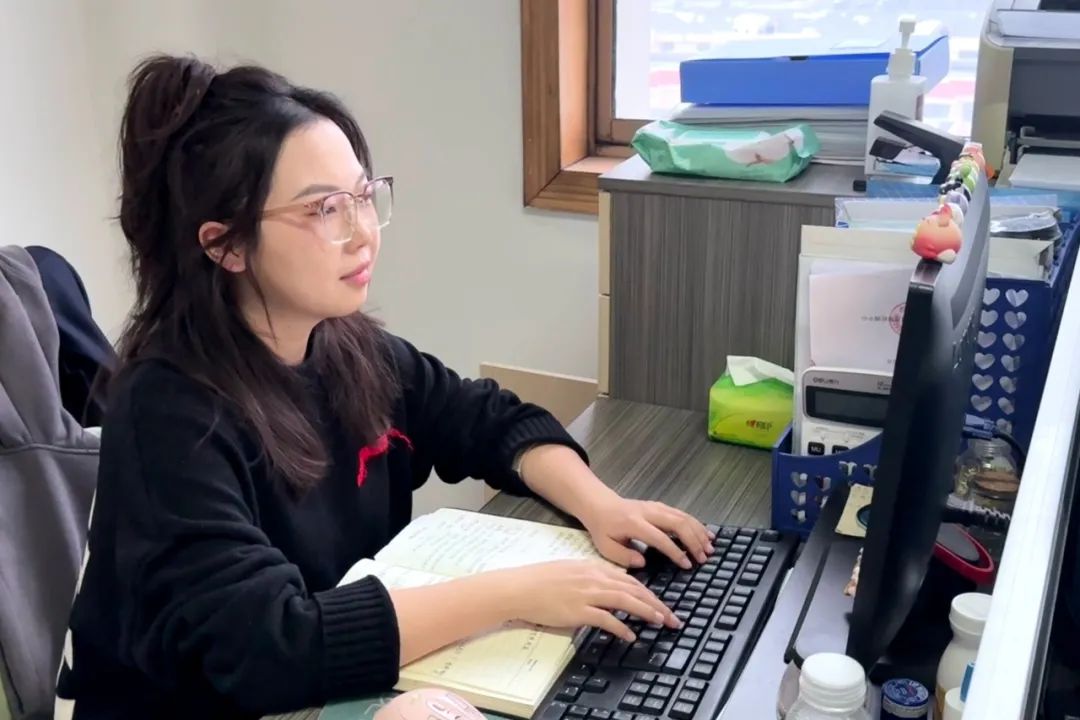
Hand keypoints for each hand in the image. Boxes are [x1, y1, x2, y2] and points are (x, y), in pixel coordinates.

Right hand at [495, 559, 679, 641]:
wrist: (520, 588)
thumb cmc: (540, 581)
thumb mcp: (571, 571)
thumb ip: (592, 578)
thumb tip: (609, 588)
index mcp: (593, 568)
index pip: (629, 579)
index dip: (648, 592)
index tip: (661, 603)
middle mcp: (594, 578)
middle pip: (633, 589)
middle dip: (656, 603)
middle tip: (672, 617)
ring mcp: (587, 594)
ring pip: (625, 600)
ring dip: (646, 611)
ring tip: (660, 622)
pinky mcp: (578, 610)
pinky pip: (606, 619)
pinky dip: (621, 627)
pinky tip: (631, 635)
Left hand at [581, 497, 714, 569]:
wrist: (600, 505)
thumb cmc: (603, 529)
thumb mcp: (605, 547)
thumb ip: (623, 556)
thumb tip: (643, 562)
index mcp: (634, 523)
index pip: (659, 537)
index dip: (675, 551)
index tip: (687, 565)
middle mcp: (648, 512)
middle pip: (677, 523)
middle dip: (693, 541)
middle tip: (703, 558)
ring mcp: (656, 507)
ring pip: (682, 517)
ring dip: (699, 532)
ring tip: (710, 548)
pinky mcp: (660, 506)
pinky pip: (682, 514)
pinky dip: (696, 524)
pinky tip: (706, 534)